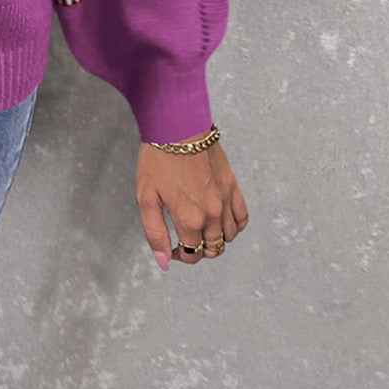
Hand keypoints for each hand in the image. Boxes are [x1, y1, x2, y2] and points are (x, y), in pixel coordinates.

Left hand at [136, 132, 248, 269]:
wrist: (177, 126)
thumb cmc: (158, 159)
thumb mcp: (147, 198)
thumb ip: (155, 233)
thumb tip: (164, 262)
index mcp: (189, 219)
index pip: (192, 255)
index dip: (179, 256)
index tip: (171, 246)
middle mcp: (212, 214)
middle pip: (213, 249)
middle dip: (197, 249)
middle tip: (183, 237)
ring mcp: (225, 200)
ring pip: (228, 237)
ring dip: (215, 238)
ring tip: (199, 227)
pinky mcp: (233, 186)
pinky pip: (242, 218)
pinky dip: (234, 226)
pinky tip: (220, 220)